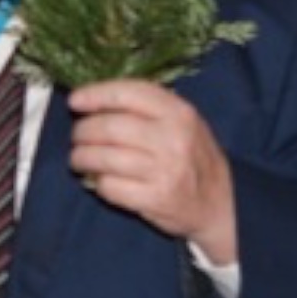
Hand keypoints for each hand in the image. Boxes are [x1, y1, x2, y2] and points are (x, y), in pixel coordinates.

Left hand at [67, 79, 236, 264]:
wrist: (221, 203)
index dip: (95, 95)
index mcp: (179, 113)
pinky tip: (103, 180)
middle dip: (82, 131)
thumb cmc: (192, 157)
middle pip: (108, 127)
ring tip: (80, 159)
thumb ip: (145, 108)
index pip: (127, 93)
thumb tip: (93, 98)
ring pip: (102, 157)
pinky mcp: (154, 198)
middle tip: (78, 137)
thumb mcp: (182, 122)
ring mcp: (164, 170)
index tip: (75, 101)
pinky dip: (98, 184)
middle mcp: (172, 139)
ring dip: (81, 158)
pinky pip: (108, 186)